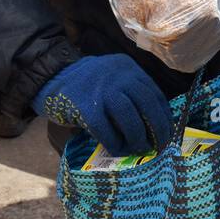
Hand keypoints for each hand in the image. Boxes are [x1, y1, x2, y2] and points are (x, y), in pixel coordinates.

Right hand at [32, 53, 171, 156]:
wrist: (52, 77)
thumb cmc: (87, 85)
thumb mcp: (112, 78)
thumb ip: (129, 92)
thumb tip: (152, 124)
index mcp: (128, 68)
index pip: (154, 93)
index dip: (163, 115)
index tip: (167, 131)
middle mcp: (118, 76)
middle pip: (147, 105)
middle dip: (158, 128)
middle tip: (159, 145)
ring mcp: (102, 90)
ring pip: (130, 118)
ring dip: (137, 137)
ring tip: (138, 149)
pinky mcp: (86, 106)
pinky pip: (106, 130)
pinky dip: (114, 143)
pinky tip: (116, 150)